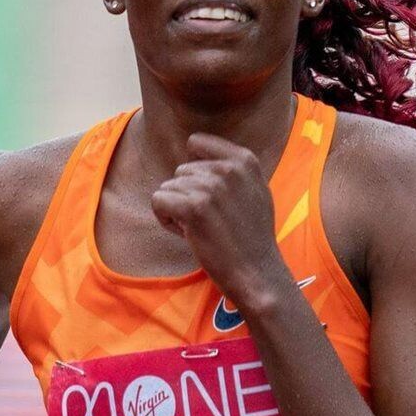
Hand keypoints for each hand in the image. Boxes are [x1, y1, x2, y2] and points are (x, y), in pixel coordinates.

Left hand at [150, 132, 293, 309]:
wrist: (257, 272)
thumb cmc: (253, 236)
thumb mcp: (256, 190)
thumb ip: (233, 168)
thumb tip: (197, 150)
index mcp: (244, 160)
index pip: (197, 143)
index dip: (194, 170)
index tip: (210, 194)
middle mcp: (227, 169)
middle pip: (181, 170)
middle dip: (187, 194)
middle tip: (210, 219)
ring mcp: (210, 187)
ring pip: (168, 187)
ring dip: (177, 209)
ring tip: (202, 228)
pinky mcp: (192, 208)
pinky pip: (159, 200)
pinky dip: (165, 218)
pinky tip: (187, 233)